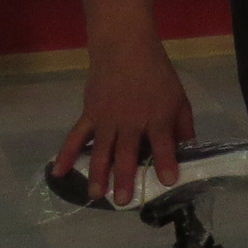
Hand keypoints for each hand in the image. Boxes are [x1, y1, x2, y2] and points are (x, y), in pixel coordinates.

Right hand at [54, 39, 195, 205]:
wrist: (124, 46)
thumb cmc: (156, 74)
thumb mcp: (179, 99)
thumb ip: (183, 128)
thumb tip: (188, 153)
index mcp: (157, 117)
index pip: (162, 144)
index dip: (165, 162)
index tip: (167, 181)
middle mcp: (131, 121)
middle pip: (128, 152)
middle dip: (126, 178)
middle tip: (123, 201)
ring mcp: (107, 119)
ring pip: (102, 150)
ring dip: (98, 174)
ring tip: (97, 196)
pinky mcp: (90, 115)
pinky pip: (76, 137)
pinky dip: (66, 155)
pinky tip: (59, 173)